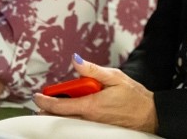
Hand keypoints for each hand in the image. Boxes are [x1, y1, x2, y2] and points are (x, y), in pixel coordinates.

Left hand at [33, 55, 156, 133]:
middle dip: (49, 110)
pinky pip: (79, 122)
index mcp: (91, 105)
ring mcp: (93, 124)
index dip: (46, 101)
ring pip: (70, 120)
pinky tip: (73, 108)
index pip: (61, 106)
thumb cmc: (133, 96)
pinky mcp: (98, 127)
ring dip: (61, 112)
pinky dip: (72, 115)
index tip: (37, 96)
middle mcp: (89, 118)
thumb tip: (75, 60)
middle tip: (41, 102)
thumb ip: (92, 70)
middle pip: (62, 116)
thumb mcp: (114, 77)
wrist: (149, 114)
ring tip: (54, 104)